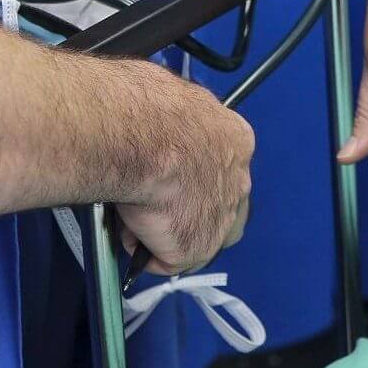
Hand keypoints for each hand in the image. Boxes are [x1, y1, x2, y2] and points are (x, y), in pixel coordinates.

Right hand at [116, 83, 254, 274]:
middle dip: (189, 210)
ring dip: (167, 233)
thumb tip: (151, 135)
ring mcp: (221, 217)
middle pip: (219, 205)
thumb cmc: (150, 110)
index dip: (195, 176)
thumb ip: (173, 130)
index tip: (169, 177)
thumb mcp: (171, 107)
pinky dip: (146, 251)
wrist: (147, 137)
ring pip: (195, 235)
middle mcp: (238, 179)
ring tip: (132, 218)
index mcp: (235, 140)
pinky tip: (129, 231)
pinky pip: (169, 259)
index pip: (224, 166)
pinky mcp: (197, 246)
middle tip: (153, 205)